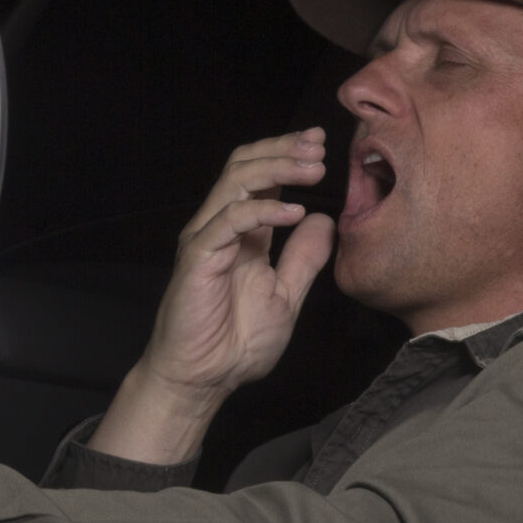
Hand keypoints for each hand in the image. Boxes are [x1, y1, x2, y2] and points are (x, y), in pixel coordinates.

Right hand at [92, 129, 335, 463]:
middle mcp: (221, 226)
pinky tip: (294, 213)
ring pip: (235, 181)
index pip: (260, 176)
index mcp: (242, 232)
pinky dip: (263, 210)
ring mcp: (207, 238)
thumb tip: (323, 220)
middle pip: (244, 165)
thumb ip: (303, 258)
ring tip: (314, 169)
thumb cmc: (235, 342)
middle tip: (319, 146)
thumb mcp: (286, 295)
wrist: (204, 377)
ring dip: (277, 169)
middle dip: (283, 150)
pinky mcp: (199, 256)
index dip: (288, 155)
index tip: (323, 145)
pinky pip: (229, 220)